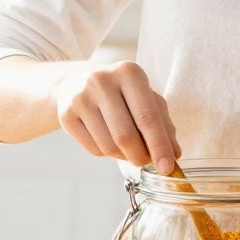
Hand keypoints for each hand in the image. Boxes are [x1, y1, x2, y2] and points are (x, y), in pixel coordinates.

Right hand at [51, 61, 181, 173]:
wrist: (77, 83)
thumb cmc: (120, 93)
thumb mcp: (146, 99)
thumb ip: (164, 125)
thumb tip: (173, 154)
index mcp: (129, 73)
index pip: (147, 117)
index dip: (159, 146)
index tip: (167, 167)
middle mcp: (102, 81)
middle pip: (125, 136)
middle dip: (140, 156)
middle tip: (146, 161)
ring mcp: (80, 98)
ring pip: (108, 146)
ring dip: (123, 156)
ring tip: (126, 146)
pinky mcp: (66, 115)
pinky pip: (93, 149)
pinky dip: (107, 153)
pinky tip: (108, 140)